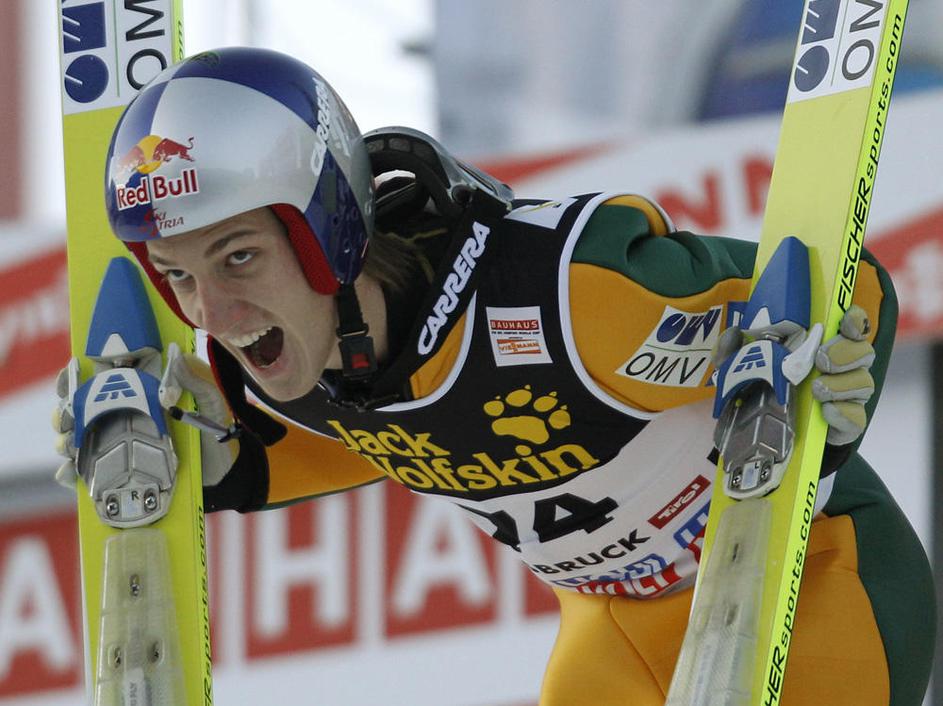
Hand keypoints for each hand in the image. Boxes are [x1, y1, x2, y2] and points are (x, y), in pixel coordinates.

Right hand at [51, 344, 237, 490]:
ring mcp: (119, 444)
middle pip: (78, 408)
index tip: (68, 378)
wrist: (225, 472)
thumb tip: (177, 355)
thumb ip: (198, 379)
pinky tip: (70, 473)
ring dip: (64, 441)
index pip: (98, 378)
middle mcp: (124, 416)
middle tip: (65, 419)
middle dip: (62, 411)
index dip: (75, 376)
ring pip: (76, 438)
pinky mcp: (120, 472)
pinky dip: (71, 473)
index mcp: (140, 392)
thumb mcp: (213, 402)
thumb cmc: (217, 430)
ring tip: (68, 446)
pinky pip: (87, 473)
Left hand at [711, 303, 874, 446]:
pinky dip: (842, 412)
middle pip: (863, 351)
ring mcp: (848, 396)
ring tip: (817, 390)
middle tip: (821, 360)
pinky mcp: (848, 423)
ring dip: (842, 384)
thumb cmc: (763, 390)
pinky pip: (856, 416)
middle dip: (844, 353)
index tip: (844, 321)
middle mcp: (842, 368)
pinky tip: (825, 411)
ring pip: (863, 382)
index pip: (850, 326)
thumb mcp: (742, 367)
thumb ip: (734, 348)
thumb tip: (733, 333)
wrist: (770, 436)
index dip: (853, 320)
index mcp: (822, 346)